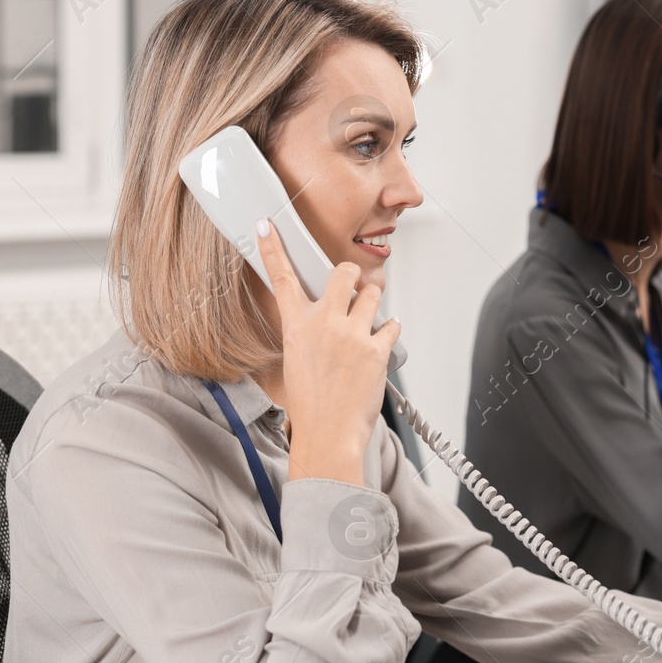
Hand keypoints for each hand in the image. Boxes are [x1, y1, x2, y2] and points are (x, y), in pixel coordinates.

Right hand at [256, 219, 398, 485]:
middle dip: (353, 275)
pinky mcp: (377, 349)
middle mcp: (324, 324)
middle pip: (345, 272)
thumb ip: (308, 334)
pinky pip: (392, 325)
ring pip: (373, 294)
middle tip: (354, 285)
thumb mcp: (295, 362)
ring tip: (366, 324)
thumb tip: (322, 321)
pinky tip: (379, 345)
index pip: (281, 278)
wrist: (328, 435)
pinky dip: (389, 332)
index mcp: (296, 326)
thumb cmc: (311, 407)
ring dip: (373, 303)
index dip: (274, 248)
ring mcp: (353, 335)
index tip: (269, 226)